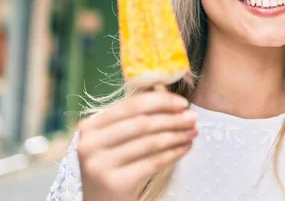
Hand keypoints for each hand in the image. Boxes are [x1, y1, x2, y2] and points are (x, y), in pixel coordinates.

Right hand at [77, 91, 197, 200]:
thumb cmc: (112, 165)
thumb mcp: (113, 139)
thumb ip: (134, 118)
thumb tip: (174, 102)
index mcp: (90, 126)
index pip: (131, 105)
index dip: (160, 101)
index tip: (182, 102)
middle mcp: (91, 144)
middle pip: (142, 123)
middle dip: (173, 119)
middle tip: (193, 118)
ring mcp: (101, 165)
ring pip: (150, 143)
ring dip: (177, 135)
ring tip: (193, 132)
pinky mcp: (116, 183)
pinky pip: (154, 162)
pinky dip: (174, 153)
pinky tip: (185, 148)